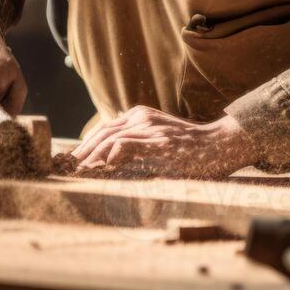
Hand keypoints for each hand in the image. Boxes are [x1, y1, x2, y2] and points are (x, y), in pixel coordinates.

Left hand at [70, 107, 259, 177]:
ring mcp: (150, 128)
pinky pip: (125, 144)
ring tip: (80, 173)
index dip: (86, 145)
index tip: (74, 162)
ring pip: (108, 138)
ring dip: (90, 157)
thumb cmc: (192, 149)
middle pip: (101, 132)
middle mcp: (142, 117)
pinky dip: (109, 156)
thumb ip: (139, 145)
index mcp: (141, 116)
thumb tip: (112, 162)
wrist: (221, 144)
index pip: (104, 128)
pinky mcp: (158, 141)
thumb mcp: (160, 142)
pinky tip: (101, 168)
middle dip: (82, 153)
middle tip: (69, 170)